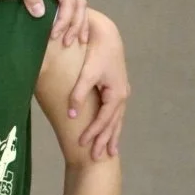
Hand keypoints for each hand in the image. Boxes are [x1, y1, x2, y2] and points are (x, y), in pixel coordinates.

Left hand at [23, 0, 87, 45]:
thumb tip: (40, 14)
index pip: (68, 1)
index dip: (64, 20)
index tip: (55, 35)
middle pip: (79, 3)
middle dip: (76, 24)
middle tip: (68, 43)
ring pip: (78, 2)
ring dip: (78, 21)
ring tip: (76, 40)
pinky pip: (69, 0)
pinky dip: (73, 15)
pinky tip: (70, 27)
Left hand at [71, 11, 128, 158]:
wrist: (108, 36)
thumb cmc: (97, 53)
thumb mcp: (87, 73)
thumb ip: (79, 93)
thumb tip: (72, 114)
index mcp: (116, 94)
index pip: (104, 119)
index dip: (94, 132)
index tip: (82, 144)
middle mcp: (122, 96)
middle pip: (113, 124)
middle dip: (105, 141)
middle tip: (97, 159)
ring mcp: (121, 93)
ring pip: (116, 120)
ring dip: (111, 136)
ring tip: (109, 152)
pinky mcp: (117, 89)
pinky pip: (115, 113)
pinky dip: (112, 125)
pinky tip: (111, 133)